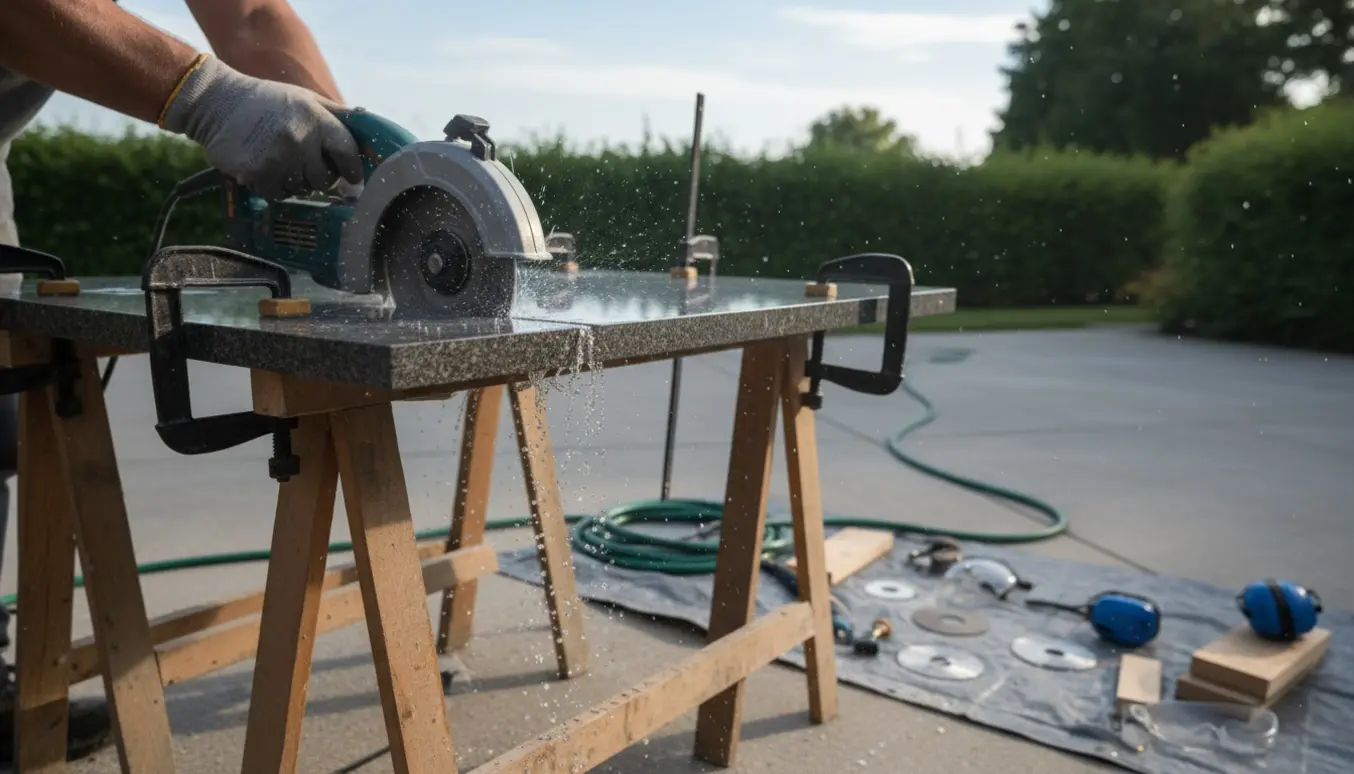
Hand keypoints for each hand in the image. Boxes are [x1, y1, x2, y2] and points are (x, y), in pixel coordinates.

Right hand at [160, 55, 362, 200]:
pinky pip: (278, 194)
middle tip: (303, 163)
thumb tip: (370, 130)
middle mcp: (299, 138)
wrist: (215, 102)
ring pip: (301, 189)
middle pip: (325, 178)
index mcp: (315, 118)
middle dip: (318, 175)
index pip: (348, 153)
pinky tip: (264, 167)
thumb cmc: (265, 100)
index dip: (352, 169)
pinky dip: (274, 186)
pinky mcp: (256, 172)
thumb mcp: (304, 99)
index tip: (352, 176)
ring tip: (279, 160)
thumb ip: (335, 116)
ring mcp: (277, 157)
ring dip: (294, 181)